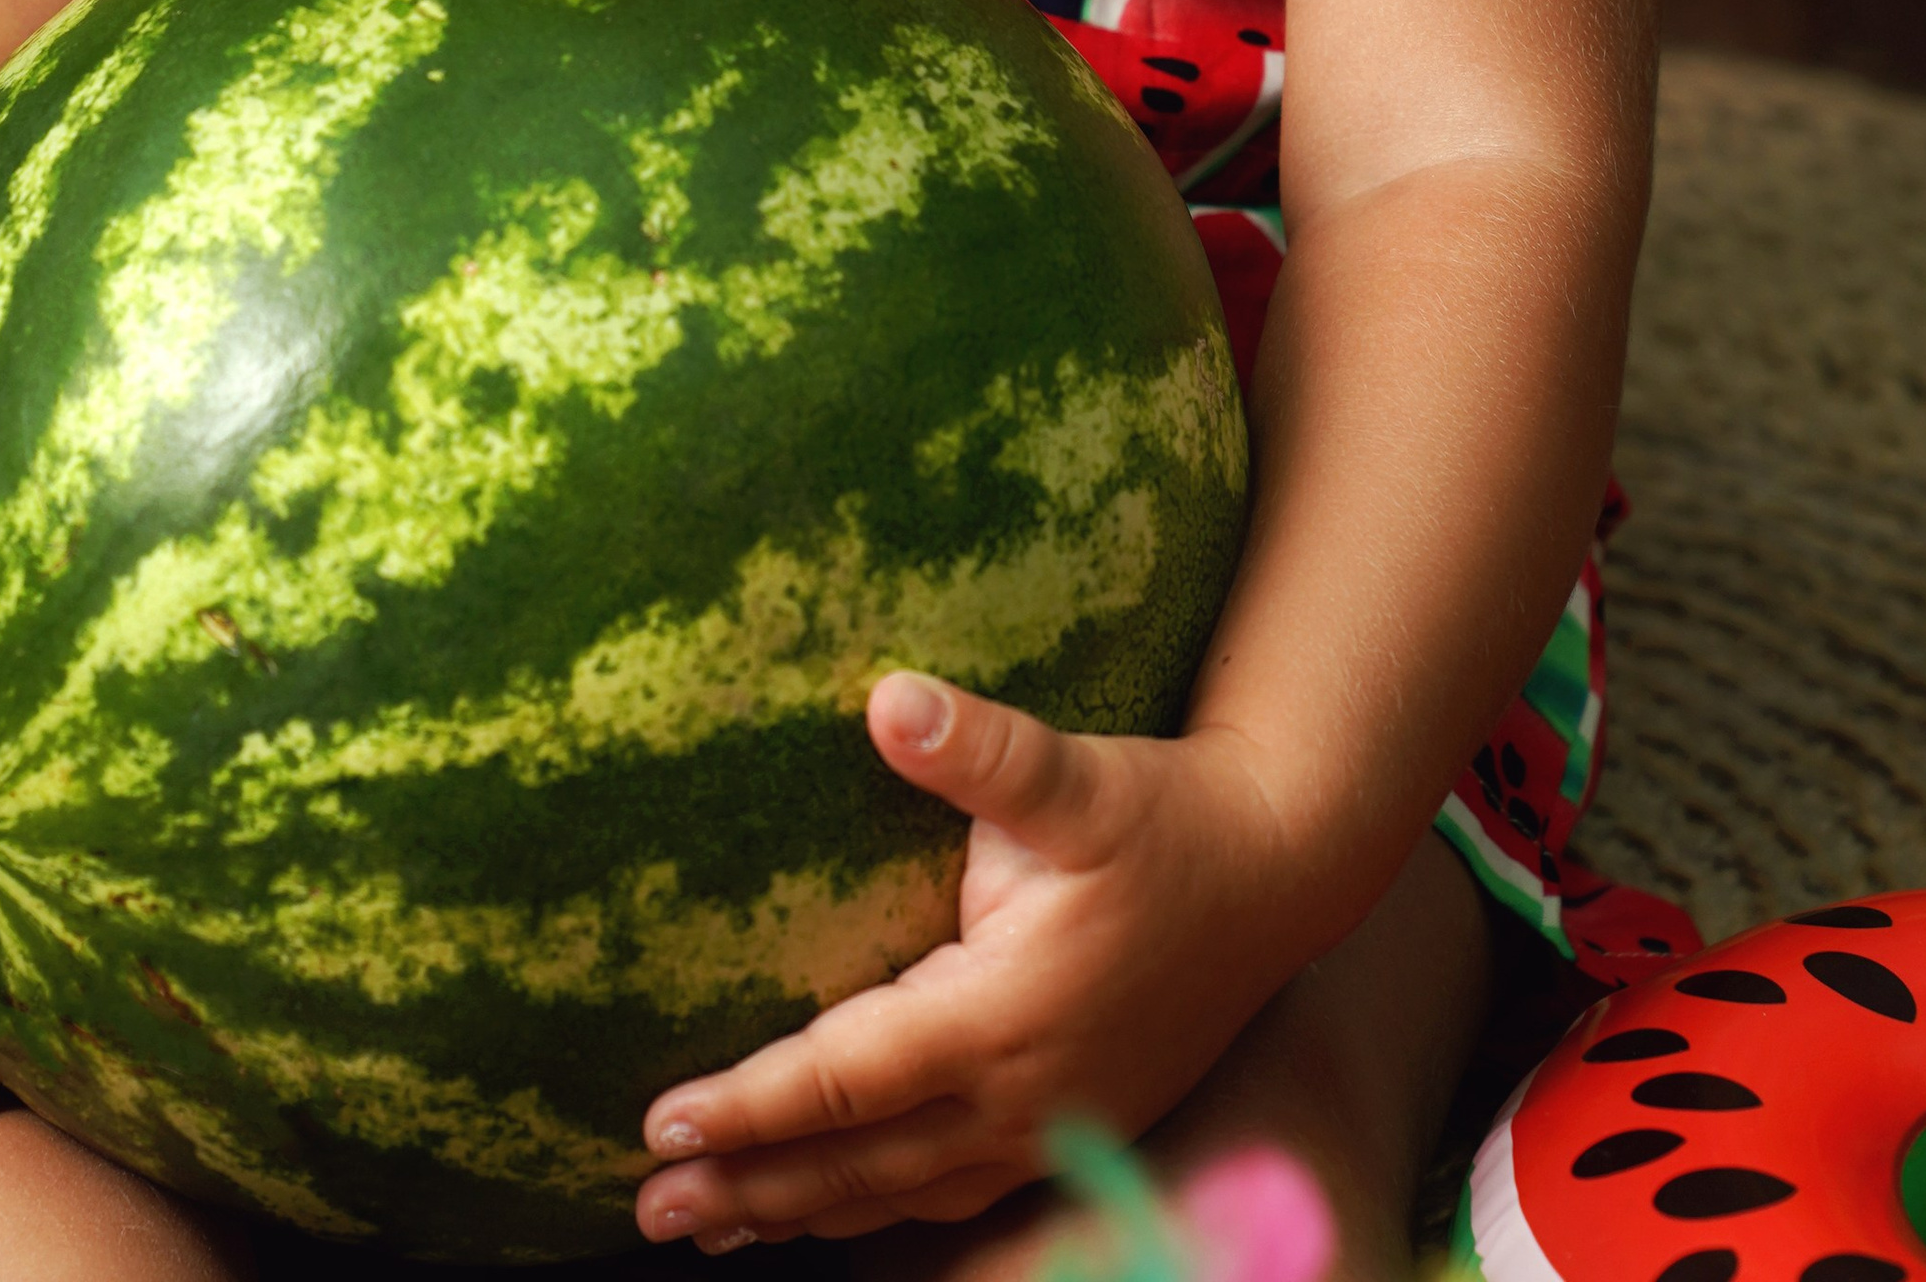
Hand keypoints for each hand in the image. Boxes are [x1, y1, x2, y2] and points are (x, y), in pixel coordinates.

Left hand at [635, 674, 1299, 1247]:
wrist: (1280, 870)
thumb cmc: (1166, 816)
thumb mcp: (1076, 775)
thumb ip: (980, 748)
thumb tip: (886, 697)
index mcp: (1002, 1016)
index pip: (846, 1079)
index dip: (750, 1108)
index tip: (659, 1122)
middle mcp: (1020, 1093)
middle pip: (858, 1164)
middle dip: (748, 1189)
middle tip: (645, 1207)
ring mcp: (1051, 1127)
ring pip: (901, 1196)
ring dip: (801, 1214)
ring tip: (706, 1229)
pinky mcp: (1071, 1130)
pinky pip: (951, 1195)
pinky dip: (877, 1211)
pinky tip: (829, 1212)